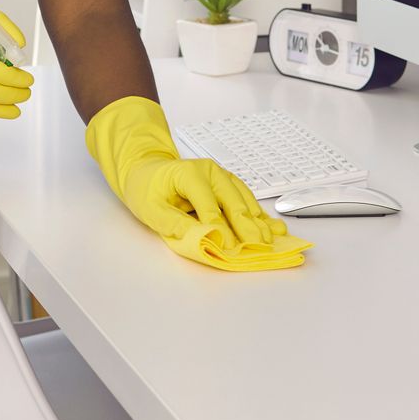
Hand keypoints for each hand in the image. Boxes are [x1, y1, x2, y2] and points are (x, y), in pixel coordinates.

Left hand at [85, 97, 305, 269]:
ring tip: (269, 239)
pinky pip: (245, 199)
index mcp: (191, 175)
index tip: (231, 248)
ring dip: (257, 221)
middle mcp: (211, 172)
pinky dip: (258, 214)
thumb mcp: (151, 210)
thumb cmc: (146, 188)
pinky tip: (272, 225)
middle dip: (248, 226)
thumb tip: (202, 238)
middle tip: (259, 245)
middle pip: (233, 202)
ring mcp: (221, 176)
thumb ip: (175, 225)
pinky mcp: (226, 184)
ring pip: (244, 200)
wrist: (146, 172)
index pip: (210, 207)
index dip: (222, 229)